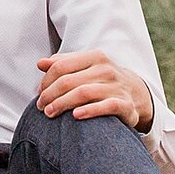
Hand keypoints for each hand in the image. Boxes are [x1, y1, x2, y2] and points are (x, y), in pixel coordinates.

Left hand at [35, 50, 151, 128]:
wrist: (134, 93)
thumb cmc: (101, 81)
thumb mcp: (84, 68)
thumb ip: (63, 64)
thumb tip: (40, 63)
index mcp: (95, 57)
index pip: (62, 66)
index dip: (46, 80)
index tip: (39, 93)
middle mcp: (106, 69)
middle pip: (69, 81)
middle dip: (50, 94)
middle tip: (41, 106)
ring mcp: (117, 87)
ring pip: (84, 93)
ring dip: (62, 104)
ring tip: (50, 113)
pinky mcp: (125, 104)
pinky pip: (107, 106)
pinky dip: (90, 111)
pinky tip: (75, 116)